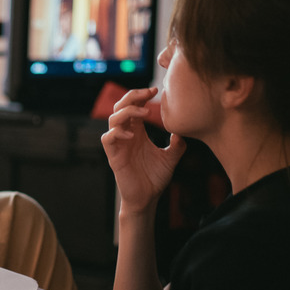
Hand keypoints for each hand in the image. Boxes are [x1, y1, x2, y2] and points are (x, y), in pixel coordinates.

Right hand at [101, 87, 186, 213]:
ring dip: (127, 111)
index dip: (141, 95)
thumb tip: (182, 133)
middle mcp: (126, 134)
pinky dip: (117, 133)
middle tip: (149, 93)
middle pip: (121, 106)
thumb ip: (176, 145)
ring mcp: (118, 144)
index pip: (134, 105)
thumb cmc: (155, 178)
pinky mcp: (113, 156)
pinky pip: (108, 138)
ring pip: (113, 118)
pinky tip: (131, 135)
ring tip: (144, 112)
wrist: (147, 199)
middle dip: (133, 96)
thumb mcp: (170, 158)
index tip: (156, 90)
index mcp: (137, 131)